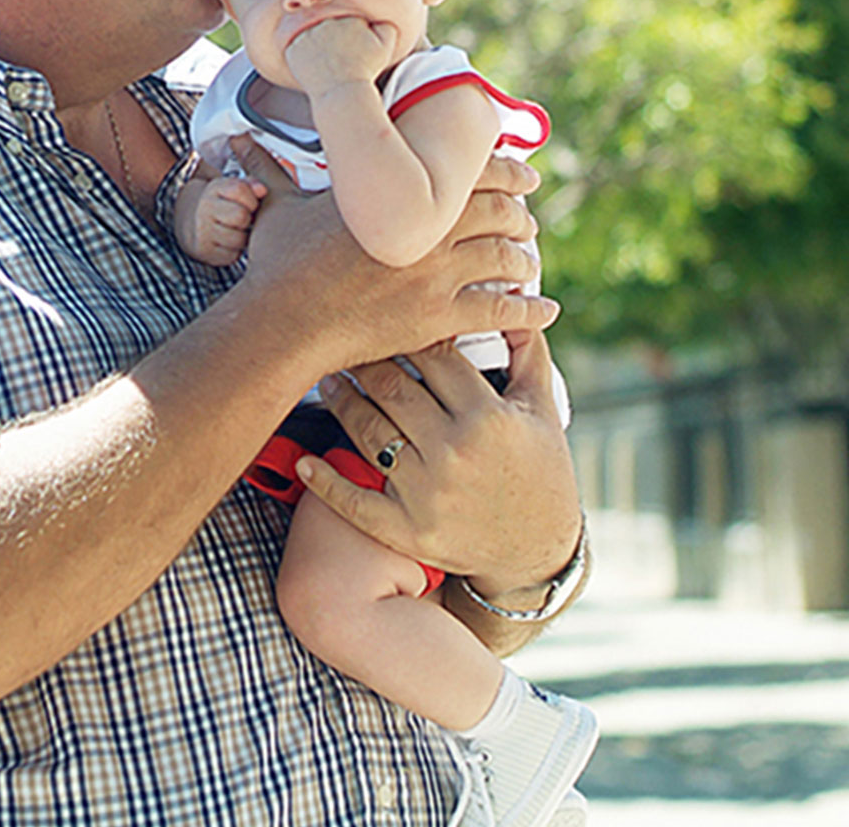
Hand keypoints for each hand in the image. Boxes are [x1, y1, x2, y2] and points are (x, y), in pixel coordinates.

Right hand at [175, 175, 265, 265]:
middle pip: (240, 216)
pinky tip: (231, 243)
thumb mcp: (233, 189)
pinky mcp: (206, 251)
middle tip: (245, 220)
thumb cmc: (225, 204)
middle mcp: (205, 209)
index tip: (251, 204)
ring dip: (244, 237)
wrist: (195, 225)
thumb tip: (262, 190)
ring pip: (238, 239)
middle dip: (248, 219)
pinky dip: (236, 251)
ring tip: (238, 231)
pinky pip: (232, 255)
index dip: (252, 199)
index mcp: (214, 189)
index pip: (239, 189)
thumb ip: (251, 185)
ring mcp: (203, 231)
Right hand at [238, 141, 556, 370]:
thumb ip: (267, 171)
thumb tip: (233, 143)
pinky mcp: (439, 317)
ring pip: (504, 259)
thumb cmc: (279, 264)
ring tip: (531, 262)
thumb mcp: (276, 208)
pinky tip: (545, 310)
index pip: (471, 171)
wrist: (285, 319)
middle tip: (530, 218)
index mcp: (399, 194)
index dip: (506, 169)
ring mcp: (438, 274)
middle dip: (521, 213)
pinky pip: (500, 311)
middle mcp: (428, 228)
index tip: (525, 174)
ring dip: (525, 259)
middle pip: (498, 212)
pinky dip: (529, 310)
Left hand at [283, 16, 396, 97]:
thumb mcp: (385, 48)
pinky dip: (303, 57)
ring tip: (328, 66)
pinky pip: (297, 48)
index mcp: (349, 17)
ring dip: (318, 47)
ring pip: (313, 37)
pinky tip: (315, 68)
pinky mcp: (293, 48)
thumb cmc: (364, 72)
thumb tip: (378, 20)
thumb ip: (386, 27)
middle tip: (340, 61)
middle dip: (334, 41)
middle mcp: (326, 21)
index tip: (354, 54)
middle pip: (330, 29)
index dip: (353, 39)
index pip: (349, 23)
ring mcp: (308, 34)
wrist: (342, 93)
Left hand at [301, 335, 580, 592]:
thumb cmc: (542, 470)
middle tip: (345, 340)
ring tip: (328, 380)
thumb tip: (516, 295)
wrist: (538, 552)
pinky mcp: (408, 530)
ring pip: (369, 432)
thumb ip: (528, 352)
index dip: (409, 332)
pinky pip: (355, 502)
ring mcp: (427, 493)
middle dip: (366, 360)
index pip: (435, 358)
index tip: (389, 316)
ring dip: (341, 402)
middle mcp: (454, 452)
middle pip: (393, 389)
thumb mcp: (543, 409)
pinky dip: (326, 482)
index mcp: (488, 417)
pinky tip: (305, 462)